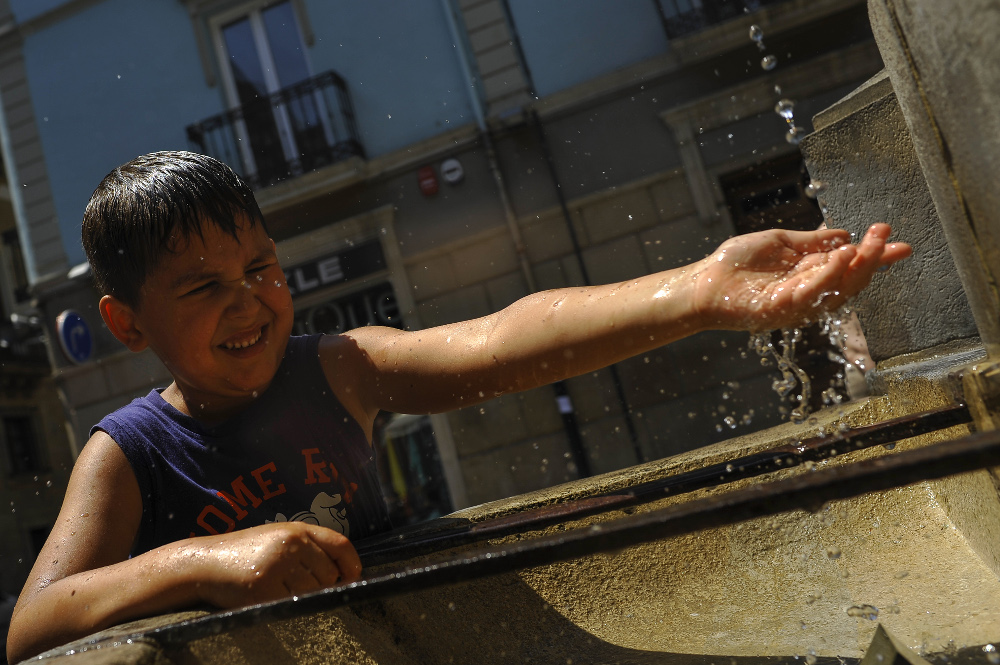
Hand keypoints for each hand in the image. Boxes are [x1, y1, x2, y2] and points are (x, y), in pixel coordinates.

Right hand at [184, 522, 361, 607]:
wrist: (204, 563)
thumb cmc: (245, 553)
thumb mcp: (278, 539)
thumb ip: (309, 549)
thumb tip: (344, 576)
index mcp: (298, 529)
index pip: (341, 545)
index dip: (352, 565)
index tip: (352, 578)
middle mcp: (291, 543)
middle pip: (329, 575)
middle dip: (320, 586)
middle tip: (294, 585)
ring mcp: (278, 565)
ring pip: (312, 593)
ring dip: (300, 597)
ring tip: (276, 587)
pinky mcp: (264, 588)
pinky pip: (290, 605)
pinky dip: (282, 605)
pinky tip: (265, 596)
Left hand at [692, 223, 910, 331]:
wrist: (704, 282)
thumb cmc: (736, 264)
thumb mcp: (780, 242)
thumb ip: (811, 242)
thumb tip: (843, 233)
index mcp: (810, 274)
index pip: (850, 265)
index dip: (874, 254)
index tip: (896, 240)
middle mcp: (810, 292)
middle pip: (851, 279)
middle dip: (873, 257)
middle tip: (886, 234)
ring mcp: (798, 303)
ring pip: (838, 288)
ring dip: (859, 265)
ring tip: (871, 243)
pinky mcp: (784, 309)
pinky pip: (813, 292)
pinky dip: (830, 274)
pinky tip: (843, 255)